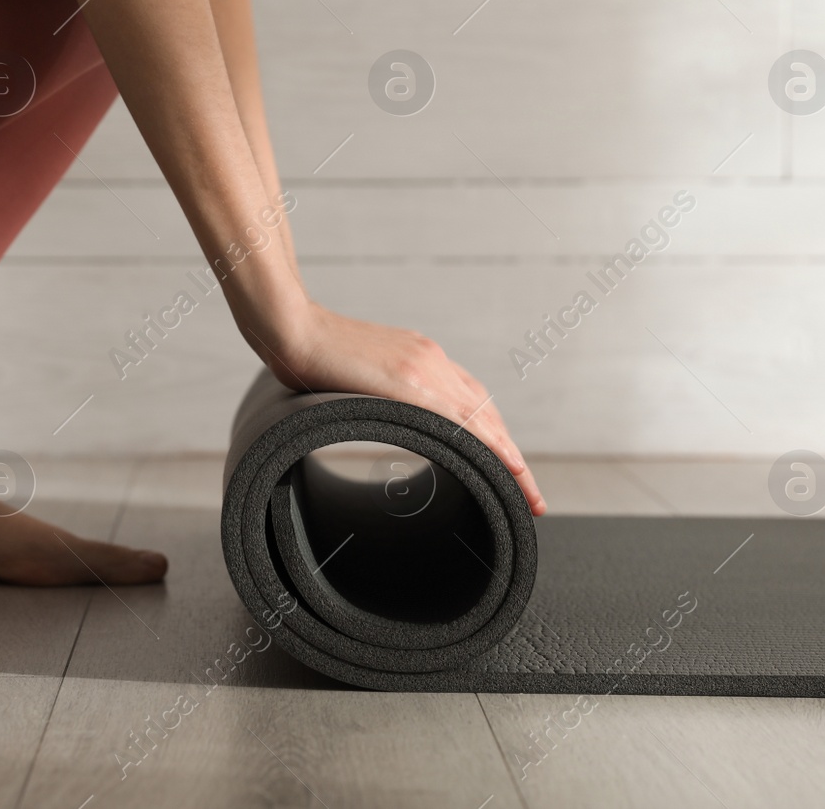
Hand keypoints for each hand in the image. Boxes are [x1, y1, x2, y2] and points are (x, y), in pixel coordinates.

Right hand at [249, 301, 544, 515]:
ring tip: (526, 492)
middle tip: (532, 495)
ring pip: (482, 418)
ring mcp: (424, 367)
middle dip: (513, 456)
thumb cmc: (314, 354)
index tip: (510, 466)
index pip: (472, 402)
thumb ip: (382, 393)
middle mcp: (432, 360)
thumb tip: (384, 420)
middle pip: (488, 414)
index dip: (495, 437)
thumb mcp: (361, 375)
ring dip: (509, 457)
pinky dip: (486, 443)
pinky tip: (501, 464)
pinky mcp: (409, 379)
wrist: (292, 328)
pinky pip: (458, 417)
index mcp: (423, 358)